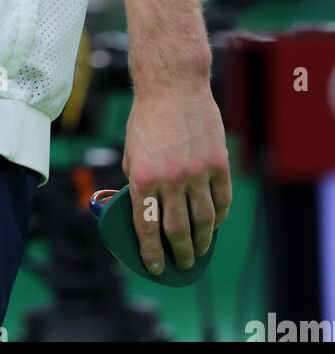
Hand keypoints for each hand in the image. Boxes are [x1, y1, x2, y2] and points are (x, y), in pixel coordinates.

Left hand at [122, 82, 231, 274]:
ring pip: (204, 221)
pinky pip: (222, 200)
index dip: (151, 253)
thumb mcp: (131, 150)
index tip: (155, 268)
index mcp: (142, 177)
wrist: (173, 86)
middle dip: (180, 254)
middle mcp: (170, 179)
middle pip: (177, 231)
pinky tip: (215, 223)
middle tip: (182, 264)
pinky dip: (220, 217)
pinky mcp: (218, 164)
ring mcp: (197, 172)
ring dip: (202, 242)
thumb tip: (146, 208)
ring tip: (200, 251)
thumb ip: (138, 180)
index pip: (146, 228)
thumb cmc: (148, 117)